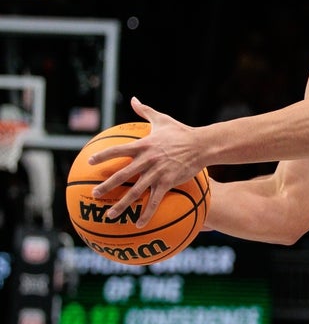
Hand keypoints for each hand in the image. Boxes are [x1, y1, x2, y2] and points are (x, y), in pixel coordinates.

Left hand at [90, 96, 203, 226]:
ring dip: (121, 205)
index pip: (117, 150)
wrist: (202, 145)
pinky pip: (154, 201)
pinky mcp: (167, 183)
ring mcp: (156, 173)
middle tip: (94, 194)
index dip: (102, 156)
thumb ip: (144, 110)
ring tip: (109, 215)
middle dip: (106, 186)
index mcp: (143, 145)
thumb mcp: (162, 119)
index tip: (90, 162)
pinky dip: (146, 213)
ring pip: (135, 192)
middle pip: (122, 175)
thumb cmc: (182, 132)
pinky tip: (138, 224)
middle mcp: (147, 160)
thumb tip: (133, 99)